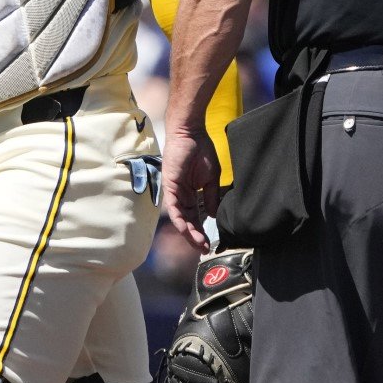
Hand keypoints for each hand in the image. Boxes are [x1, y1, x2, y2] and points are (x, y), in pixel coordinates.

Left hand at [163, 128, 220, 253]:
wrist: (191, 133)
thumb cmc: (201, 150)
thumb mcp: (211, 177)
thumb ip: (211, 196)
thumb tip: (213, 215)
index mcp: (191, 194)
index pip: (195, 217)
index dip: (202, 231)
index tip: (210, 244)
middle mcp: (181, 196)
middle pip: (187, 221)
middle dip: (195, 237)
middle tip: (204, 249)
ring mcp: (174, 192)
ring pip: (180, 218)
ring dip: (188, 232)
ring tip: (198, 244)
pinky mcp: (169, 186)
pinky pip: (173, 207)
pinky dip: (179, 219)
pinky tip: (186, 230)